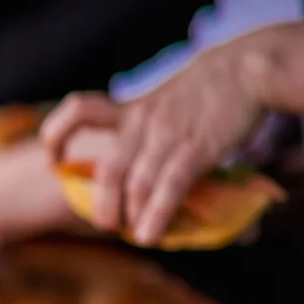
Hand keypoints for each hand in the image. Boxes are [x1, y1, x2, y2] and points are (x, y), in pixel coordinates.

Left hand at [41, 37, 268, 245]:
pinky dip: (157, 215)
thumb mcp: (166, 102)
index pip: (79, 111)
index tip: (54, 162)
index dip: (57, 136)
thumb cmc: (209, 91)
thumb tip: (144, 177)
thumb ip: (148, 133)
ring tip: (137, 236)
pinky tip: (151, 236)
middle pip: (108, 171)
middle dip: (104, 206)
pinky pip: (169, 186)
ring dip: (132, 217)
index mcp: (130, 110)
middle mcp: (141, 122)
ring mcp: (166, 135)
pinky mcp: (196, 147)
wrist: (249, 67)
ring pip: (135, 184)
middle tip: (111, 224)